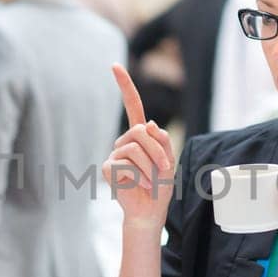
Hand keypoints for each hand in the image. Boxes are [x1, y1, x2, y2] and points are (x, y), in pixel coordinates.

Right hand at [102, 64, 175, 231]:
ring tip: (152, 181)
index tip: (114, 66)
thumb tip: (149, 125)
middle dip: (158, 150)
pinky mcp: (108, 168)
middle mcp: (125, 141)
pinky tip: (139, 186)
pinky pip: (127, 164)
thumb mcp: (169, 160)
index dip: (125, 86)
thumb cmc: (159, 186)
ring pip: (135, 148)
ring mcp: (115, 154)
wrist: (149, 211)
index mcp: (140, 136)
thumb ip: (163, 140)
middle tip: (164, 169)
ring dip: (151, 167)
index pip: (133, 106)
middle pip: (142, 131)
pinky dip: (140, 176)